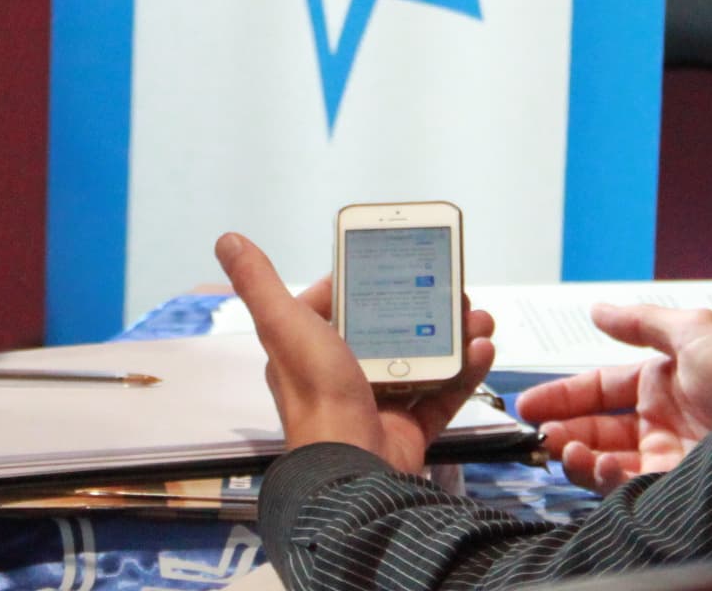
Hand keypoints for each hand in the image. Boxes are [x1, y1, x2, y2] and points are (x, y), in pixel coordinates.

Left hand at [214, 231, 493, 474]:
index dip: (363, 282)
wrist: (354, 472)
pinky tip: (482, 351)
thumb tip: (228, 239)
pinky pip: (441, 394)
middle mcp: (339, 376)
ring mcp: (375, 403)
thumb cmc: (318, 396)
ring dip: (452, 336)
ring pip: (420, 359)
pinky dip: (464, 373)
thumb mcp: (286, 326)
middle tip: (454, 290)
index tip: (395, 263)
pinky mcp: (407, 428)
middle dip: (424, 307)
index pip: (335, 305)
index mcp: (306, 351)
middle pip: (388, 330)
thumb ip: (260, 282)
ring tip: (477, 318)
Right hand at [514, 303, 711, 493]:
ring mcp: (667, 457)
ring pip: (604, 459)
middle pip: (597, 427)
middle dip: (564, 427)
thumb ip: (641, 321)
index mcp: (664, 381)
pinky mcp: (672, 488)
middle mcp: (662, 421)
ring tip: (559, 445)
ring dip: (576, 453)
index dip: (564, 394)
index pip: (600, 388)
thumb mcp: (695, 332)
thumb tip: (598, 308)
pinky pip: (624, 485)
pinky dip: (602, 477)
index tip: (531, 404)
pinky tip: (596, 463)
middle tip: (538, 431)